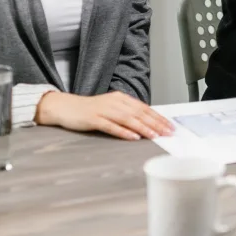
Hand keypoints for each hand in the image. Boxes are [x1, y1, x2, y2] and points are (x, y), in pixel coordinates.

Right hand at [36, 91, 173, 140]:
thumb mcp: (111, 108)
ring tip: (155, 135)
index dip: (158, 117)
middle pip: (139, 113)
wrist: (65, 107)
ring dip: (143, 127)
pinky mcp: (93, 119)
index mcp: (121, 98)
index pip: (144, 108)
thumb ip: (126, 114)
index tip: (170, 126)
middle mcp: (114, 102)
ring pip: (128, 119)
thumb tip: (146, 123)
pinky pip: (111, 126)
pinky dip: (123, 131)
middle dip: (156, 123)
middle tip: (168, 132)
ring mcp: (104, 110)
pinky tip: (132, 137)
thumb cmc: (89, 110)